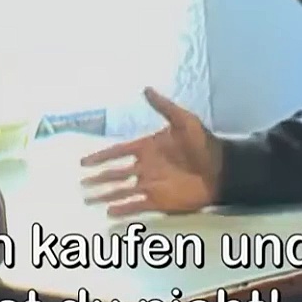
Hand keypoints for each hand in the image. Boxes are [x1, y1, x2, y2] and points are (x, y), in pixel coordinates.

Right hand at [78, 88, 221, 216]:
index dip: (101, 156)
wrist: (220, 169)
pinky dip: (122, 209)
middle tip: (81, 184)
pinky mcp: (159, 200)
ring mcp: (151, 185)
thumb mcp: (184, 120)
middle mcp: (145, 167)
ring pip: (121, 191)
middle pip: (115, 174)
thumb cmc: (203, 144)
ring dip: (105, 195)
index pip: (118, 152)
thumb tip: (146, 88)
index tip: (83, 162)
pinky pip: (136, 205)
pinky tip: (109, 213)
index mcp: (147, 148)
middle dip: (98, 178)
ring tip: (88, 199)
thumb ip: (164, 106)